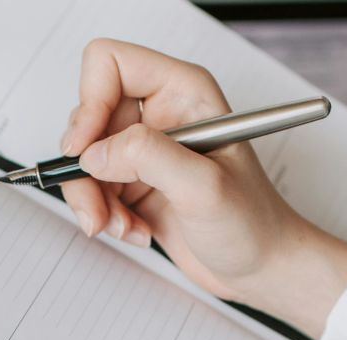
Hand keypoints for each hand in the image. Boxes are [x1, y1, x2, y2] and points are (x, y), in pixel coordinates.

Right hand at [58, 39, 346, 337]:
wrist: (262, 268)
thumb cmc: (254, 223)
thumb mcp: (204, 187)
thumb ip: (148, 157)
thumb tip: (95, 152)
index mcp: (183, 91)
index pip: (110, 64)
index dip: (89, 102)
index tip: (85, 148)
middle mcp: (161, 112)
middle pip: (87, 116)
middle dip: (87, 166)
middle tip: (100, 206)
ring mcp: (146, 149)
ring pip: (84, 157)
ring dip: (93, 198)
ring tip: (122, 226)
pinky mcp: (135, 181)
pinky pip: (92, 187)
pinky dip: (104, 215)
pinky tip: (135, 230)